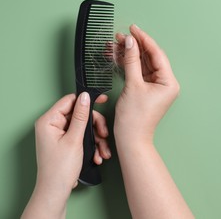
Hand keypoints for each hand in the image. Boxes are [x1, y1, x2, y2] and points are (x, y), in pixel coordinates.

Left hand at [22, 93, 110, 218]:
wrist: (56, 191)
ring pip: (84, 127)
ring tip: (102, 150)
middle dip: (94, 126)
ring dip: (95, 138)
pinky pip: (82, 137)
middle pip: (80, 114)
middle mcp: (52, 125)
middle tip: (103, 134)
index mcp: (49, 121)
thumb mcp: (74, 139)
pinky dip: (91, 145)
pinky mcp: (65, 142)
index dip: (87, 100)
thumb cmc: (59, 168)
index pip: (70, 101)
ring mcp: (59, 134)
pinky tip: (97, 155)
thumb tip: (85, 97)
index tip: (102, 100)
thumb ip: (81, 116)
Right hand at [113, 25, 179, 142]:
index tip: (133, 29)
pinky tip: (119, 55)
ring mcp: (156, 87)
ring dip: (130, 54)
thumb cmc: (135, 118)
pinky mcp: (147, 90)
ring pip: (143, 64)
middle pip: (150, 57)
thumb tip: (129, 42)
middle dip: (135, 46)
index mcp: (169, 82)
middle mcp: (165, 83)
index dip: (144, 39)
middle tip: (121, 36)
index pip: (157, 54)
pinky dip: (129, 64)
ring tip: (116, 44)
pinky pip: (139, 72)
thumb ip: (131, 61)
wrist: (131, 138)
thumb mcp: (132, 85)